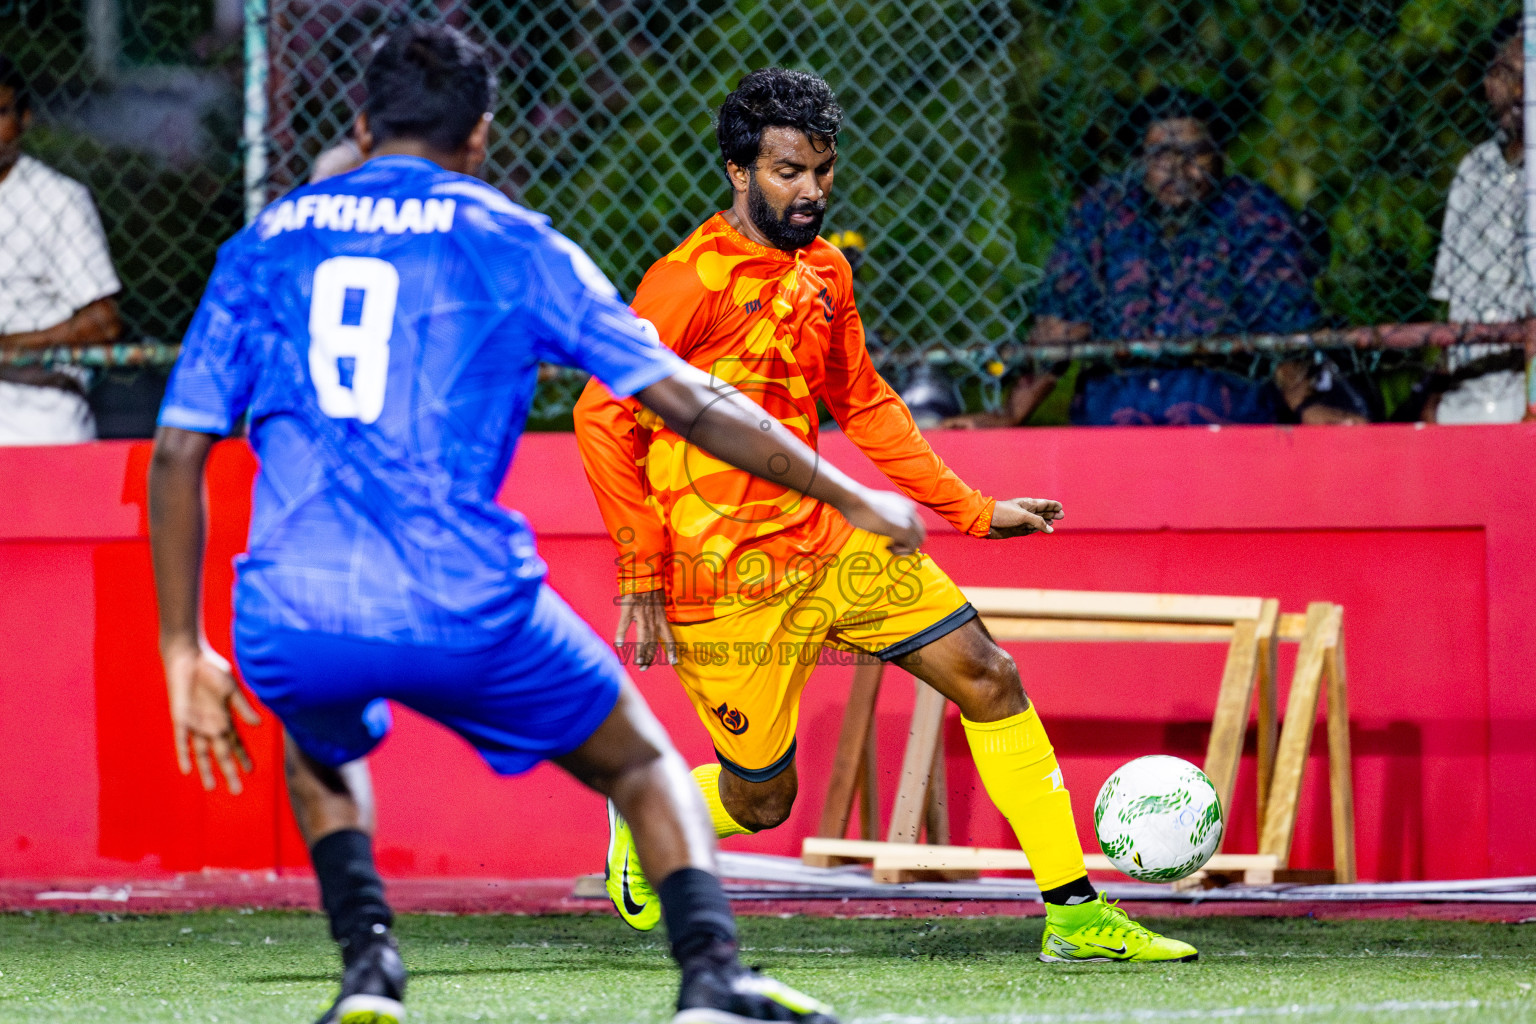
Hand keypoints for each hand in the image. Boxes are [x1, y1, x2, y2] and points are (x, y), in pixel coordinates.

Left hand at [162, 642, 259, 793]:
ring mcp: (196, 724)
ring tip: (211, 787)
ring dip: (206, 770)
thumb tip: (258, 724)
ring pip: (201, 753)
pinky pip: (182, 741)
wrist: (189, 658)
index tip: (251, 772)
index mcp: (226, 718)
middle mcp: (211, 725)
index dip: (243, 758)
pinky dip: (184, 754)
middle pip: (221, 754)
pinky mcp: (181, 719)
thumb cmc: (213, 670)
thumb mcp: (232, 689)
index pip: (236, 743)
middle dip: (229, 772)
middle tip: (237, 791)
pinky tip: (187, 769)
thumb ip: (242, 707)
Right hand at [614, 588, 677, 670]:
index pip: (669, 637)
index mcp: (661, 618)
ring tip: (639, 663)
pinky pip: (625, 624)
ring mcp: (641, 614)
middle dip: (650, 657)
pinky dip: (621, 634)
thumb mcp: (662, 603)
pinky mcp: (629, 609)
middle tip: (644, 668)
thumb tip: (661, 625)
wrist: (644, 574)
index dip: (672, 650)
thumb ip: (660, 616)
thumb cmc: (652, 588)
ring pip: (642, 637)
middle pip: (653, 642)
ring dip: (641, 652)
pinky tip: (619, 644)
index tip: (674, 661)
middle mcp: (653, 619)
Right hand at [839, 487, 925, 554]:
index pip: (917, 526)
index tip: (894, 540)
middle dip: (908, 544)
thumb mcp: (881, 504)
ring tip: (888, 546)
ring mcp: (908, 521)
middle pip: (920, 535)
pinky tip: (888, 546)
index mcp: (907, 505)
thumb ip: (891, 512)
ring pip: (917, 542)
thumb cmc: (861, 504)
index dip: (907, 537)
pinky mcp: (903, 530)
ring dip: (904, 548)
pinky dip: (900, 551)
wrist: (855, 501)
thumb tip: (890, 526)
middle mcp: (911, 512)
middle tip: (893, 547)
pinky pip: (910, 548)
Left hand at [987, 497, 1063, 538]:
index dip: (1053, 505)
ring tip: (1052, 522)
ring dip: (1044, 522)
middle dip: (1051, 514)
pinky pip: (1029, 530)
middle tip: (1061, 516)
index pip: (1044, 504)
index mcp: (1027, 504)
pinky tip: (1040, 529)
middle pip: (1042, 512)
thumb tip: (1050, 529)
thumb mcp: (1023, 516)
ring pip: (1036, 521)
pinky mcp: (1016, 530)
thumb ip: (1038, 521)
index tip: (1060, 507)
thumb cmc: (1003, 513)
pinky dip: (1035, 529)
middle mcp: (1025, 512)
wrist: (986, 521)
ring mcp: (1021, 521)